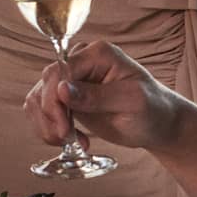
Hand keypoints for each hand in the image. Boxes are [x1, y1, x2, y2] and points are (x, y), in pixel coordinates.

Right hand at [23, 39, 185, 153]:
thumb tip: (62, 90)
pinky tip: (71, 139)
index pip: (60, 72)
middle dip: (51, 116)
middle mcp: (80, 62)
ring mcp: (70, 79)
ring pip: (37, 98)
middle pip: (44, 85)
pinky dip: (49, 128)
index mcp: (97, 54)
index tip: (64, 127)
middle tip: (67, 138)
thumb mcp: (131, 103)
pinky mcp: (65, 98)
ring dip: (47, 124)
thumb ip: (96, 96)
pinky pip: (41, 110)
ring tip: (71, 142)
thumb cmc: (153, 110)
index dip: (54, 100)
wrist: (159, 125)